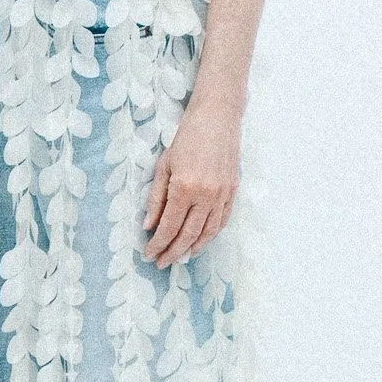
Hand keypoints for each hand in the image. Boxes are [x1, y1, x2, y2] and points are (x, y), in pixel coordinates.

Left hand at [141, 101, 239, 265]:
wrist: (217, 118)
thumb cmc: (186, 138)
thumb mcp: (163, 166)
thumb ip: (156, 198)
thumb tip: (148, 225)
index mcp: (184, 188)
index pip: (169, 226)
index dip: (158, 244)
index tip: (149, 254)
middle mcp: (206, 196)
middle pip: (188, 235)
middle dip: (173, 252)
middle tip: (162, 263)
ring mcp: (222, 195)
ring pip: (208, 232)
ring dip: (193, 248)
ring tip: (181, 258)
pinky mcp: (233, 191)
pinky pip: (222, 220)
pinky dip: (211, 235)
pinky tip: (201, 241)